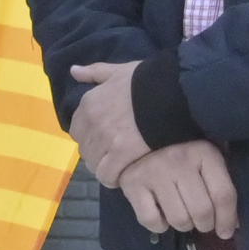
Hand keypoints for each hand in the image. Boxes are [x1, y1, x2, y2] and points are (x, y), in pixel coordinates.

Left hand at [65, 59, 156, 189]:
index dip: (91, 138)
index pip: (77, 130)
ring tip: (120, 168)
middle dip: (98, 155)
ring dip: (105, 168)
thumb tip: (73, 71)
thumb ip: (95, 73)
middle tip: (114, 158)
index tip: (105, 141)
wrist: (175, 92)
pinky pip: (108, 174)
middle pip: (86, 149)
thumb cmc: (148, 80)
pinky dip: (114, 178)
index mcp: (89, 103)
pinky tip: (124, 178)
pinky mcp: (122, 154)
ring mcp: (106, 138)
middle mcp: (92, 122)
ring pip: (94, 164)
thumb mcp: (119, 71)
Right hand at [109, 135, 238, 238]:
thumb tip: (232, 225)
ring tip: (182, 216)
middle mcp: (179, 161)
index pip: (223, 195)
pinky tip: (161, 214)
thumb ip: (221, 185)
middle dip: (205, 225)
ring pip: (178, 219)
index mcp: (204, 153)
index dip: (227, 219)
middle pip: (202, 211)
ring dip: (183, 225)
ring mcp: (154, 173)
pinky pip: (151, 220)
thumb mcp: (207, 159)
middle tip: (202, 222)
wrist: (141, 137)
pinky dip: (159, 225)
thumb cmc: (184, 153)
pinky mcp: (133, 185)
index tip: (226, 232)